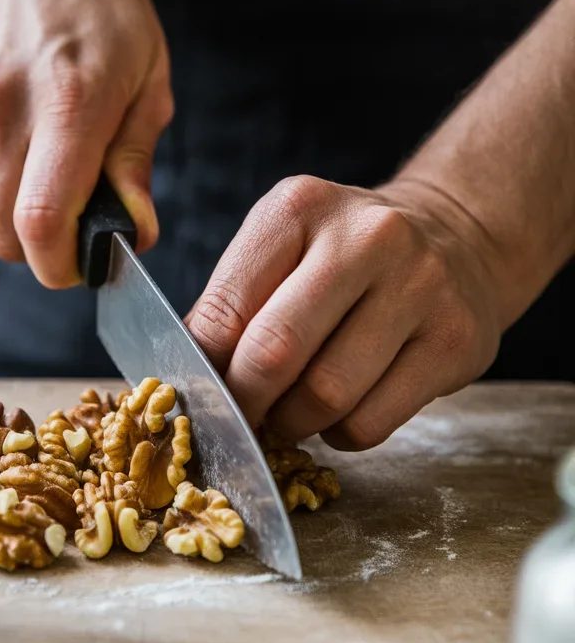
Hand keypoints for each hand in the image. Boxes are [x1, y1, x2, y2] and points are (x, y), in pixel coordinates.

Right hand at [0, 0, 171, 287]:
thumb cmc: (104, 14)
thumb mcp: (149, 81)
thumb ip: (135, 164)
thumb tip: (134, 236)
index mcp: (67, 102)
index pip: (39, 221)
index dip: (59, 264)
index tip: (81, 264)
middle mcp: (1, 107)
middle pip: (2, 234)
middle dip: (39, 248)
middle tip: (74, 221)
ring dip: (15, 213)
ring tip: (48, 163)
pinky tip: (19, 133)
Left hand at [187, 175, 504, 449]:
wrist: (456, 237)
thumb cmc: (343, 255)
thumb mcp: (282, 248)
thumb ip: (230, 304)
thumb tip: (185, 377)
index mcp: (300, 208)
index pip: (225, 309)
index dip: (203, 367)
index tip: (199, 392)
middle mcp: (367, 238)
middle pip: (275, 353)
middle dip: (245, 401)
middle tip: (240, 415)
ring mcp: (420, 287)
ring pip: (326, 397)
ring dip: (293, 423)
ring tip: (290, 412)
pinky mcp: (456, 340)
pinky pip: (372, 423)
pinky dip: (340, 435)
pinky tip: (340, 412)